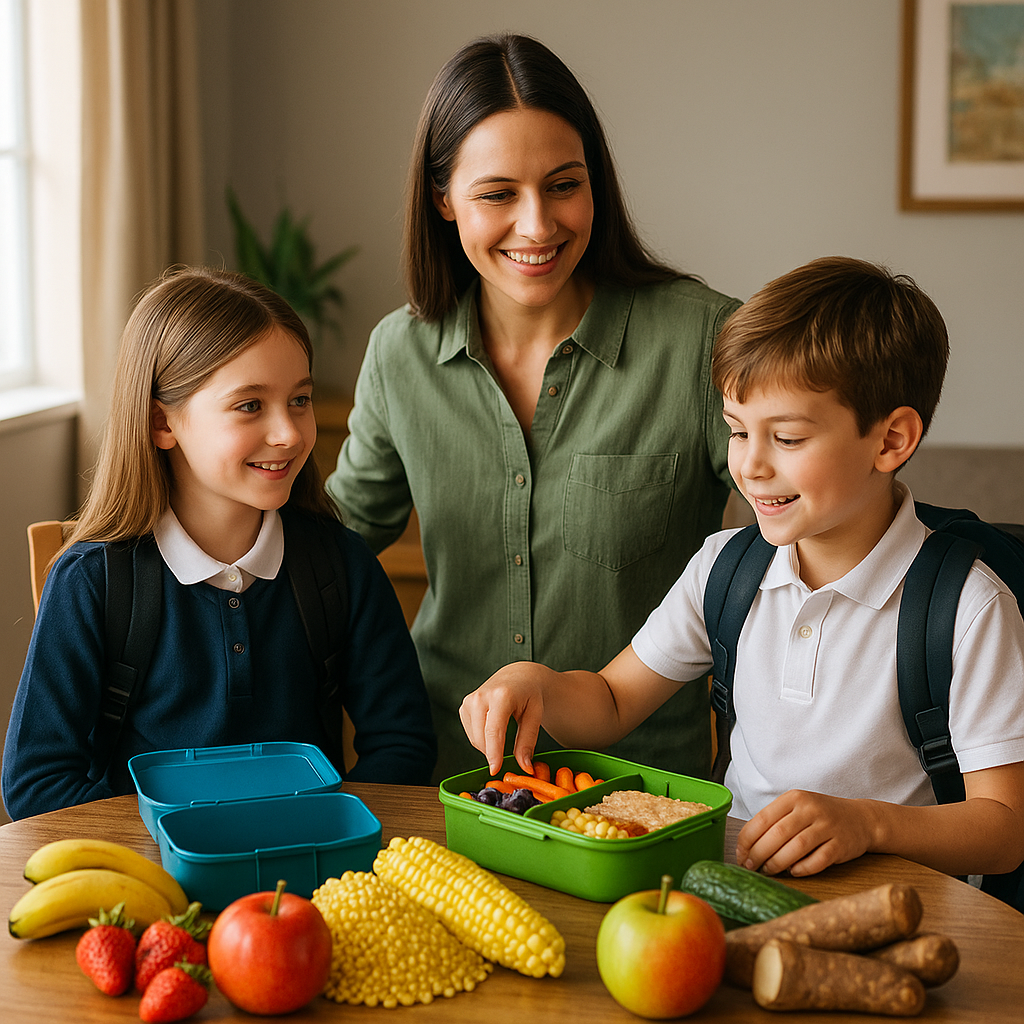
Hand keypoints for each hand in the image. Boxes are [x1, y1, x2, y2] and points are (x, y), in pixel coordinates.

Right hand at [459, 662, 551, 775]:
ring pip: (475, 739)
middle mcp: (481, 696)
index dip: (494, 753)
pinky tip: (494, 728)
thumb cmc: (529, 695)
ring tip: (505, 733)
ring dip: (489, 746)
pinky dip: (482, 738)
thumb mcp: (535, 716)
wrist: (518, 676)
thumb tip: (525, 768)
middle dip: (494, 753)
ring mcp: (470, 700)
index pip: (494, 730)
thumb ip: (527, 742)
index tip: (495, 770)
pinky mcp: (464, 706)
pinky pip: (471, 734)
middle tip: (512, 754)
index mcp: (501, 696)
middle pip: (481, 738)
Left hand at [735, 790, 876, 876]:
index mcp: (794, 798)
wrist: (861, 819)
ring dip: (778, 863)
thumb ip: (775, 822)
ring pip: (796, 848)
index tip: (740, 854)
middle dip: (759, 854)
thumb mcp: (797, 808)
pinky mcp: (841, 845)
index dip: (748, 839)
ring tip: (768, 870)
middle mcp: (810, 809)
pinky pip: (817, 860)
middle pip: (777, 834)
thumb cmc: (820, 816)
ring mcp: (827, 826)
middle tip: (750, 866)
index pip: (762, 818)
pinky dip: (802, 869)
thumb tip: (747, 847)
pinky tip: (793, 871)